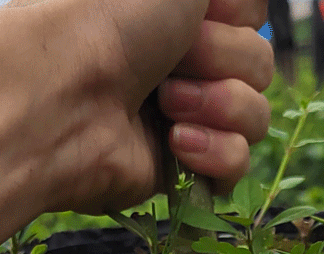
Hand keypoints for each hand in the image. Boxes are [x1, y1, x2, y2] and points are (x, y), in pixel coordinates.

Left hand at [25, 0, 272, 211]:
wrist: (62, 94)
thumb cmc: (108, 16)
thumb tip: (245, 3)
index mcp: (184, 14)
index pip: (253, 17)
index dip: (236, 16)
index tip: (202, 14)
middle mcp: (188, 63)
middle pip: (260, 66)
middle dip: (223, 60)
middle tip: (172, 61)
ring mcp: (188, 118)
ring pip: (256, 117)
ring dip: (220, 105)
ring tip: (168, 104)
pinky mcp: (182, 168)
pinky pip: (237, 164)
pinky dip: (217, 152)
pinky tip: (179, 144)